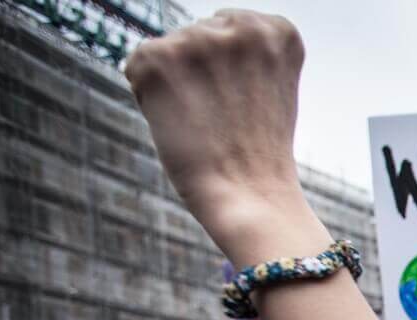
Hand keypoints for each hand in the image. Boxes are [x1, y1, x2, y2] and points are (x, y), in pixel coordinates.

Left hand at [124, 11, 310, 252]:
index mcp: (279, 30)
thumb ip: (246, 52)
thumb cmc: (260, 151)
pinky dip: (149, 95)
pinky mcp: (159, 58)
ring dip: (177, 83)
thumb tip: (191, 36)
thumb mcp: (272, 86)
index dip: (235, 70)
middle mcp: (242, 26)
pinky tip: (180, 120)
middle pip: (200, 35)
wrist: (250, 196)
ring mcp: (199, 39)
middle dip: (203, 72)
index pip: (235, 28)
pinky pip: (138, 65)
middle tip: (226, 118)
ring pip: (170, 50)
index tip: (251, 102)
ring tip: (204, 121)